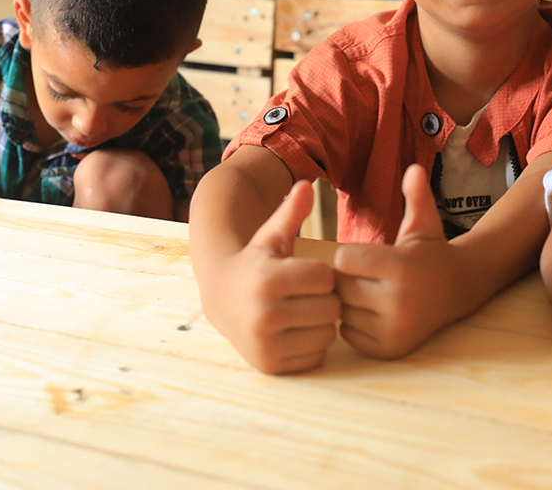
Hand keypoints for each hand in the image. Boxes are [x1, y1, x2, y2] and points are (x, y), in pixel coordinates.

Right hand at [204, 181, 339, 373]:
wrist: (222, 301)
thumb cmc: (255, 263)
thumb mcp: (270, 236)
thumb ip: (290, 212)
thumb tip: (306, 185)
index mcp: (267, 280)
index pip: (326, 278)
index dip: (321, 274)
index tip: (306, 272)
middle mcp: (264, 315)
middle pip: (330, 308)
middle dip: (324, 298)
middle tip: (306, 294)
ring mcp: (266, 344)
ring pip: (327, 334)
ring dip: (321, 322)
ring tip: (302, 311)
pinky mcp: (270, 366)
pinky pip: (316, 356)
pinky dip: (312, 345)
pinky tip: (295, 331)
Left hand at [334, 163, 455, 358]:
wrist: (456, 290)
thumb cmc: (430, 251)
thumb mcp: (423, 222)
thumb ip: (415, 196)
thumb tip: (415, 168)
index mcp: (401, 268)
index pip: (343, 259)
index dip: (349, 255)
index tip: (364, 255)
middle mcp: (398, 302)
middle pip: (341, 287)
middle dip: (346, 278)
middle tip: (364, 275)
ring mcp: (394, 330)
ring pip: (343, 312)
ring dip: (348, 302)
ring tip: (368, 292)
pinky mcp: (389, 349)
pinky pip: (349, 334)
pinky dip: (354, 323)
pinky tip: (372, 311)